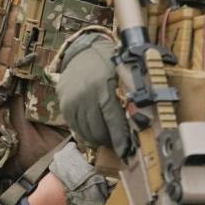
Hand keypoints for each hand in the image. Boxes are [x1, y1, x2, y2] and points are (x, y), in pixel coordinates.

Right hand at [55, 33, 130, 154]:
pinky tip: (95, 128)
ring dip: (98, 137)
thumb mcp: (121, 77)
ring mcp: (72, 102)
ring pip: (86, 132)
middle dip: (110, 140)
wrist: (83, 52)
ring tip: (107, 136)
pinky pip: (76, 128)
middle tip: (119, 142)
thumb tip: (140, 125)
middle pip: (98, 130)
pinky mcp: (64, 106)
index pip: (113, 121)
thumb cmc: (109, 65)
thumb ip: (127, 99)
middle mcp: (85, 96)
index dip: (120, 139)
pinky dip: (86, 132)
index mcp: (104, 87)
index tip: (126, 152)